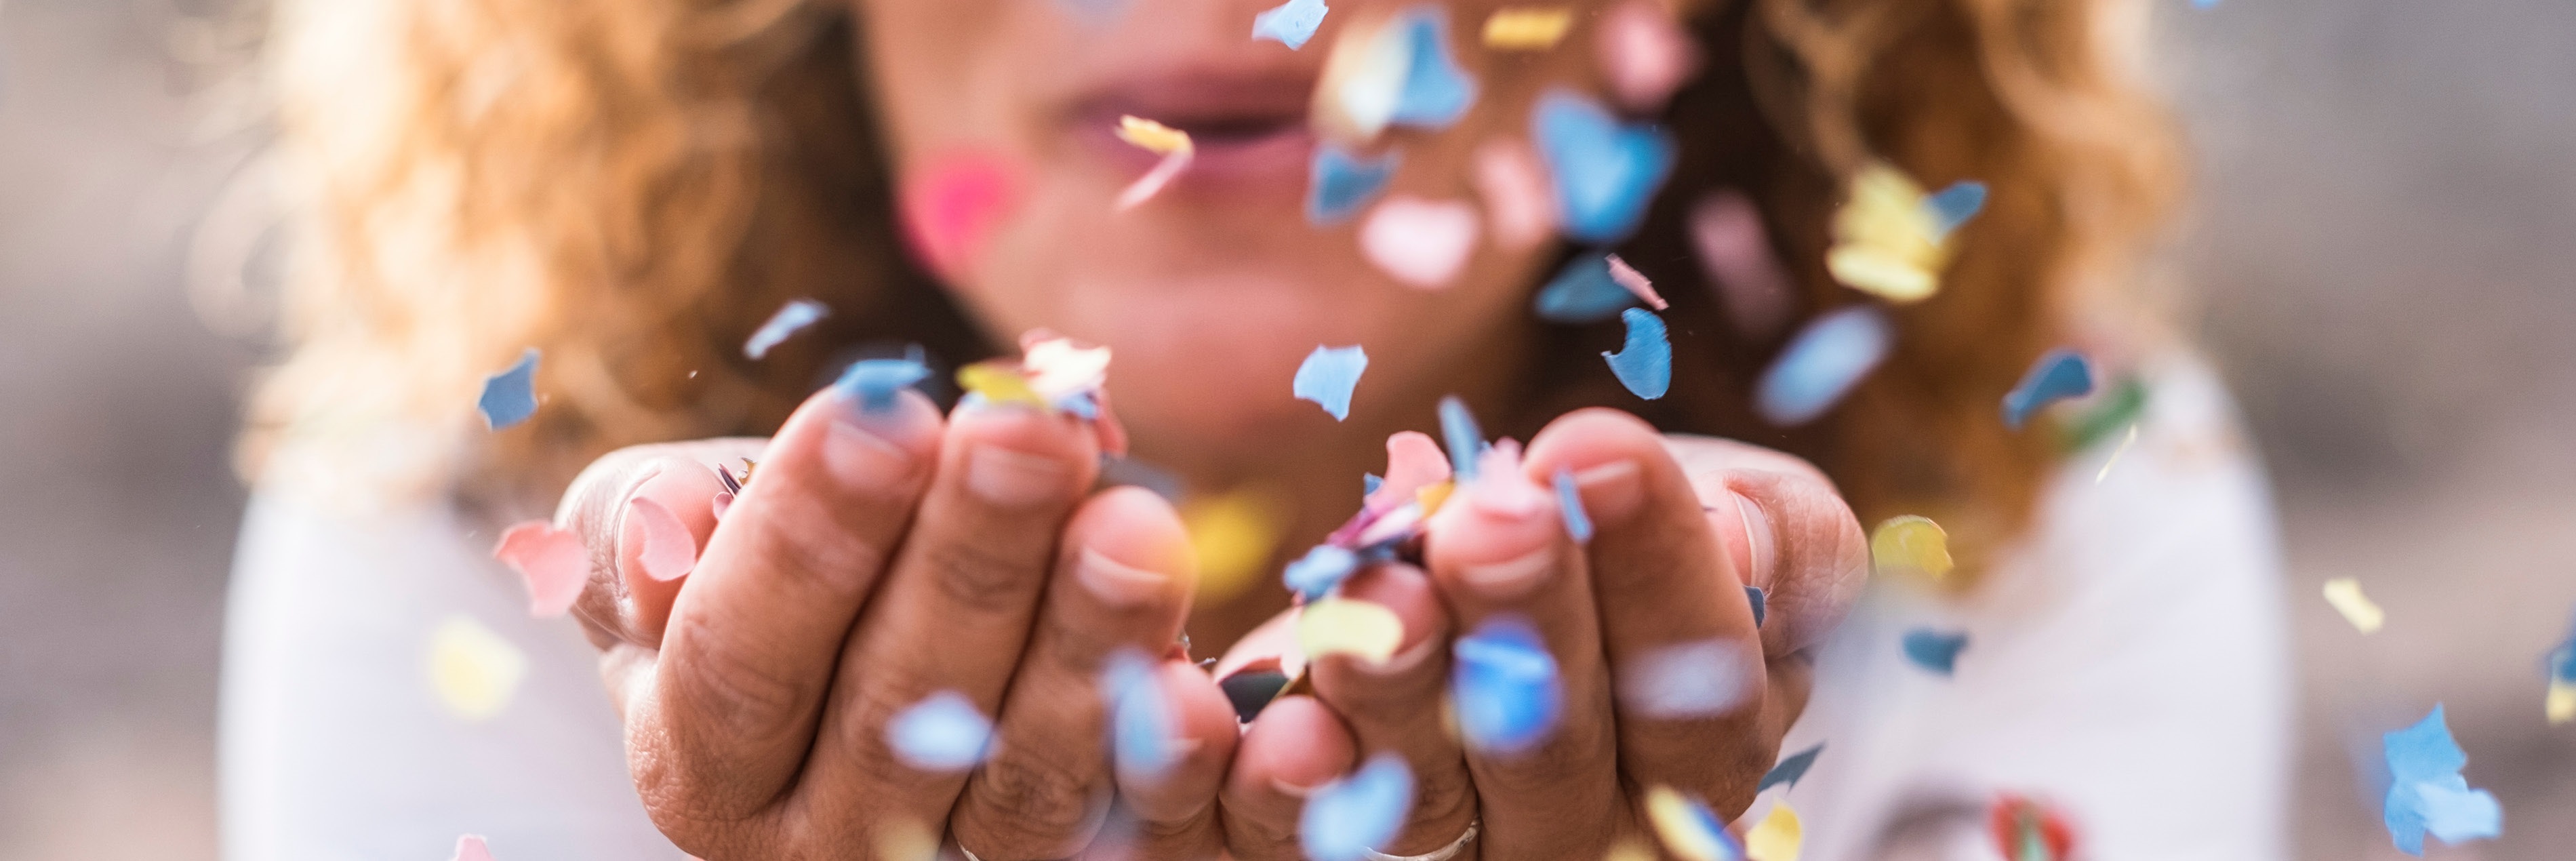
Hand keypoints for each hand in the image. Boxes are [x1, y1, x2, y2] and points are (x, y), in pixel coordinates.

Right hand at [553, 384, 1240, 858]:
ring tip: (1135, 519)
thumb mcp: (662, 523)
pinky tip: (1209, 673)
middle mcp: (822, 839)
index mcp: (701, 765)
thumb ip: (644, 521)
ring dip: (1088, 643)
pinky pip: (1135, 823)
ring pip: (1026, 772)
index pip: (741, 659)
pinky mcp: (1078, 858)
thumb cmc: (751, 554)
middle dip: (971, 560)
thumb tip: (668, 520)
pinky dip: (1176, 755)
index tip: (882, 415)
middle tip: (1031, 434)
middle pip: (896, 710)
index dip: (806, 541)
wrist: (862, 617)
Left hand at [1217, 409, 1867, 859]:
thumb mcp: (1746, 512)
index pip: (1702, 693)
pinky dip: (1281, 786)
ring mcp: (1464, 853)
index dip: (1657, 575)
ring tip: (1379, 583)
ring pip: (1427, 801)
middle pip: (1558, 752)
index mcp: (1707, 750)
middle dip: (1524, 621)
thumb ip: (1776, 536)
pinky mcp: (1338, 844)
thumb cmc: (1640, 531)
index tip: (1599, 449)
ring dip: (1398, 688)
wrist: (1504, 560)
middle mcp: (1592, 828)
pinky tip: (1277, 717)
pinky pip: (1300, 842)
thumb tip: (1741, 534)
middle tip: (1490, 514)